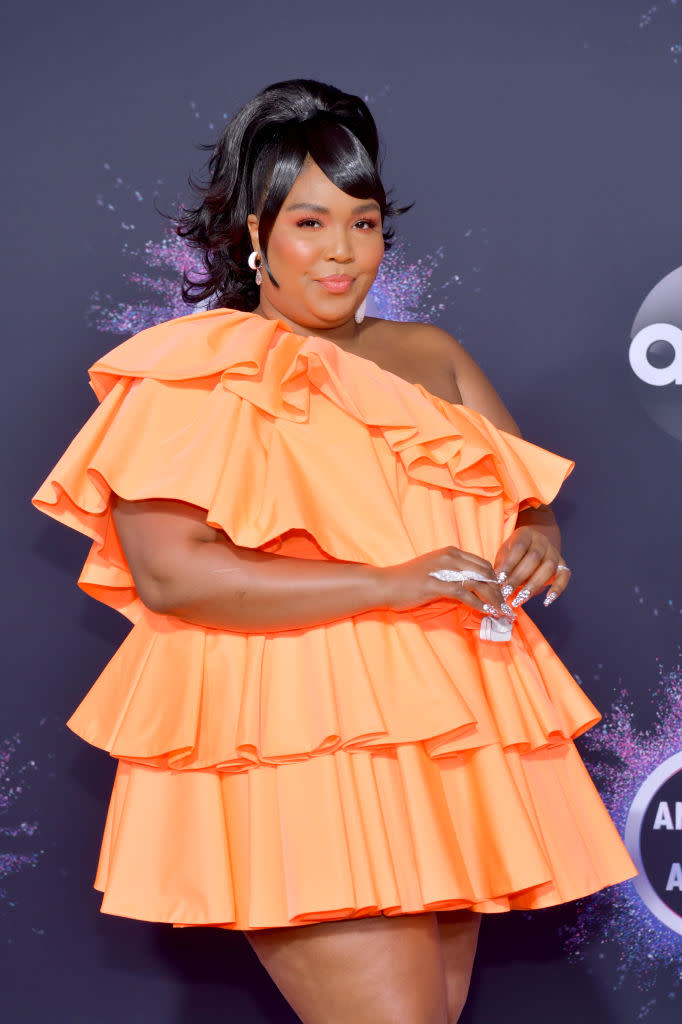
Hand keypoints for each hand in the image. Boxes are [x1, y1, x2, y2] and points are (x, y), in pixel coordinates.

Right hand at [381, 546, 509, 616]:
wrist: (386, 584)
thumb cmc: (408, 579)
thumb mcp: (434, 570)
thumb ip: (453, 573)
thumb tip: (471, 586)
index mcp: (451, 552)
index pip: (482, 563)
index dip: (494, 579)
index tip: (499, 593)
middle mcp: (450, 557)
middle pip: (485, 572)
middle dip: (497, 589)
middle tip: (503, 604)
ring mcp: (444, 570)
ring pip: (478, 582)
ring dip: (492, 598)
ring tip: (498, 610)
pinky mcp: (437, 585)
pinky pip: (465, 594)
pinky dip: (478, 603)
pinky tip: (484, 611)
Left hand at [493, 526, 570, 607]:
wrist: (532, 546)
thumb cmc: (513, 553)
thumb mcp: (505, 554)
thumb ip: (502, 566)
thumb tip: (494, 585)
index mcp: (526, 534)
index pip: (519, 547)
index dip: (510, 563)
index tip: (500, 578)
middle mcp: (542, 541)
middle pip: (534, 557)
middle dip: (519, 577)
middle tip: (507, 592)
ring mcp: (554, 553)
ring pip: (548, 567)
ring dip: (533, 585)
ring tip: (520, 599)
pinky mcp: (562, 565)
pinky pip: (564, 577)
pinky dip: (557, 589)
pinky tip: (546, 601)